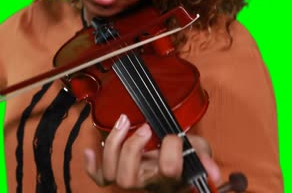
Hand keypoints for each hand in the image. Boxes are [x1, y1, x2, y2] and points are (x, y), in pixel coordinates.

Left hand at [83, 114, 220, 190]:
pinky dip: (91, 166)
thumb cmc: (186, 154)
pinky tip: (90, 150)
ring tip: (123, 121)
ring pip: (112, 174)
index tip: (174, 135)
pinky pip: (100, 178)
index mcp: (170, 179)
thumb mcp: (200, 151)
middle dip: (132, 149)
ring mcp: (131, 179)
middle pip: (129, 178)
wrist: (175, 163)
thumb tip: (214, 172)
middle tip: (144, 128)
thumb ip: (204, 158)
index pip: (167, 170)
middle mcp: (147, 183)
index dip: (170, 149)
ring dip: (113, 145)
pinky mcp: (117, 174)